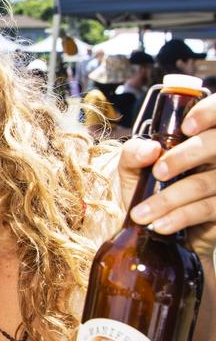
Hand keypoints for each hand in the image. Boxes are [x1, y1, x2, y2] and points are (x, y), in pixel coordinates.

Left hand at [118, 92, 215, 240]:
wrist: (152, 227)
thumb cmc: (146, 189)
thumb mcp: (132, 168)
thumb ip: (133, 152)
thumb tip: (150, 148)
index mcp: (198, 138)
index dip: (209, 113)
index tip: (186, 126)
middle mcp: (215, 157)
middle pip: (213, 145)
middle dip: (183, 157)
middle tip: (158, 172)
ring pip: (202, 183)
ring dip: (168, 199)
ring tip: (141, 213)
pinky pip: (205, 209)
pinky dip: (179, 217)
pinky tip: (159, 225)